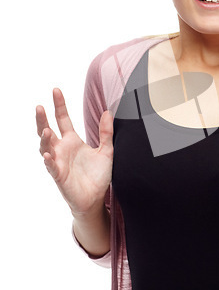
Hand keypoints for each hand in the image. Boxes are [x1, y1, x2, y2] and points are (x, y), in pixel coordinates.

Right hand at [36, 88, 113, 215]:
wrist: (96, 198)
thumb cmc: (98, 175)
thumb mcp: (106, 151)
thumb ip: (106, 132)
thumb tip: (108, 112)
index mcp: (72, 141)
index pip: (63, 119)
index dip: (59, 106)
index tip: (55, 91)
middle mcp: (62, 149)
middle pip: (48, 130)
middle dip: (42, 118)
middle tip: (39, 106)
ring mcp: (58, 162)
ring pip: (45, 147)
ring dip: (44, 138)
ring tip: (45, 129)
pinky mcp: (59, 176)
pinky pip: (51, 167)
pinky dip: (48, 160)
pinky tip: (48, 153)